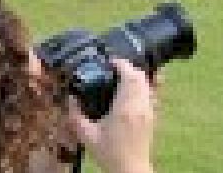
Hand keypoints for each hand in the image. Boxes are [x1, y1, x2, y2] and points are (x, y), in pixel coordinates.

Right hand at [66, 58, 158, 172]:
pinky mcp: (152, 117)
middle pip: (141, 76)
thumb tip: (70, 97)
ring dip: (137, 76)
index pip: (129, 75)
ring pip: (148, 84)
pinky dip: (144, 86)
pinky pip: (152, 94)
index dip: (121, 63)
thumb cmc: (109, 153)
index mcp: (125, 108)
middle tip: (114, 67)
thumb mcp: (86, 134)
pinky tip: (134, 89)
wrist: (130, 168)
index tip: (110, 61)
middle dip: (129, 67)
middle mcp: (140, 106)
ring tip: (123, 76)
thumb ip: (75, 114)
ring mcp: (149, 111)